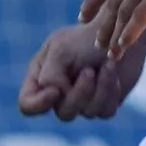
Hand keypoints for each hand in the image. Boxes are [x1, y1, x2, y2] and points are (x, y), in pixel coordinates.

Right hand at [18, 21, 145, 121]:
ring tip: (107, 64)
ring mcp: (83, 101)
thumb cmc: (85, 37)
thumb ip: (50, 76)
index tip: (55, 92)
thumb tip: (58, 97)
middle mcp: (60, 94)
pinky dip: (111, 91)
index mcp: (41, 78)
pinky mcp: (105, 103)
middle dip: (79, 93)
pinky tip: (113, 72)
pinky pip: (106, 111)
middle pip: (64, 113)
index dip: (37, 105)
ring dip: (100, 87)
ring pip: (87, 113)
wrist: (119, 33)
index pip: (27, 105)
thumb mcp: (60, 50)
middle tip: (89, 70)